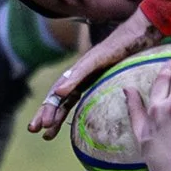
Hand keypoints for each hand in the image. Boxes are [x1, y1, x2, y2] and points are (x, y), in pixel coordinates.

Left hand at [28, 11, 156, 135]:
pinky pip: (81, 72)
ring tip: (44, 122)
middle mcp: (80, 74)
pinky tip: (60, 93)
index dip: (54, 116)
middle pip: (59, 96)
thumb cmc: (127, 58)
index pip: (64, 101)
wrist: (137, 36)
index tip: (44, 133)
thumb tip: (96, 111)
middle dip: (45, 113)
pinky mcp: (95, 58)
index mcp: (83, 82)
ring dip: (53, 104)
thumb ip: (102, 93)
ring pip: (65, 87)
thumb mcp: (113, 80)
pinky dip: (70, 82)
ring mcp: (86, 66)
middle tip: (34, 129)